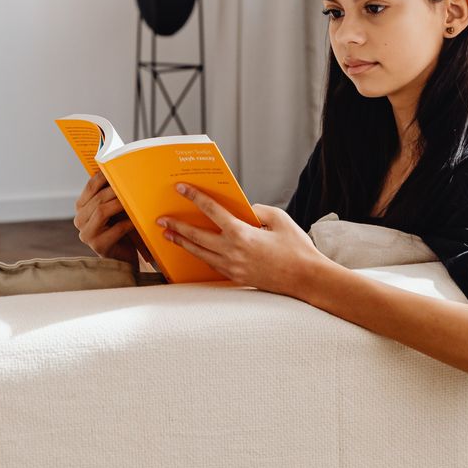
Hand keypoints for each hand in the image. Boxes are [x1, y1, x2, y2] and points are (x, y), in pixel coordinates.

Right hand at [73, 170, 160, 271]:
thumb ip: (111, 195)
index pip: (90, 187)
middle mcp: (79, 221)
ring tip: (133, 199)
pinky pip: (115, 229)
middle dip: (115, 190)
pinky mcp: (99, 246)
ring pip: (102, 211)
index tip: (118, 169)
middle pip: (97, 199)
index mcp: (81, 208)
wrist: (123, 258)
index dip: (104, 176)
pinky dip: (128, 222)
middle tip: (131, 185)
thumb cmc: (120, 230)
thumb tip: (123, 171)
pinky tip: (137, 219)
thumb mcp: (113, 210)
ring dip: (120, 203)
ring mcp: (87, 235)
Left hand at [156, 183, 321, 294]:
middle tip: (161, 219)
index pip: (212, 211)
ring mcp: (233, 267)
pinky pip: (211, 264)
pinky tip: (193, 251)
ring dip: (182, 243)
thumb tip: (243, 210)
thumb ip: (258, 210)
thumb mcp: (279, 219)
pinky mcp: (237, 277)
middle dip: (177, 226)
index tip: (181, 188)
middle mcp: (232, 251)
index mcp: (242, 233)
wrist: (307, 279)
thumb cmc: (296, 247)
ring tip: (168, 235)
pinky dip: (199, 256)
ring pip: (200, 253)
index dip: (195, 197)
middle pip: (197, 236)